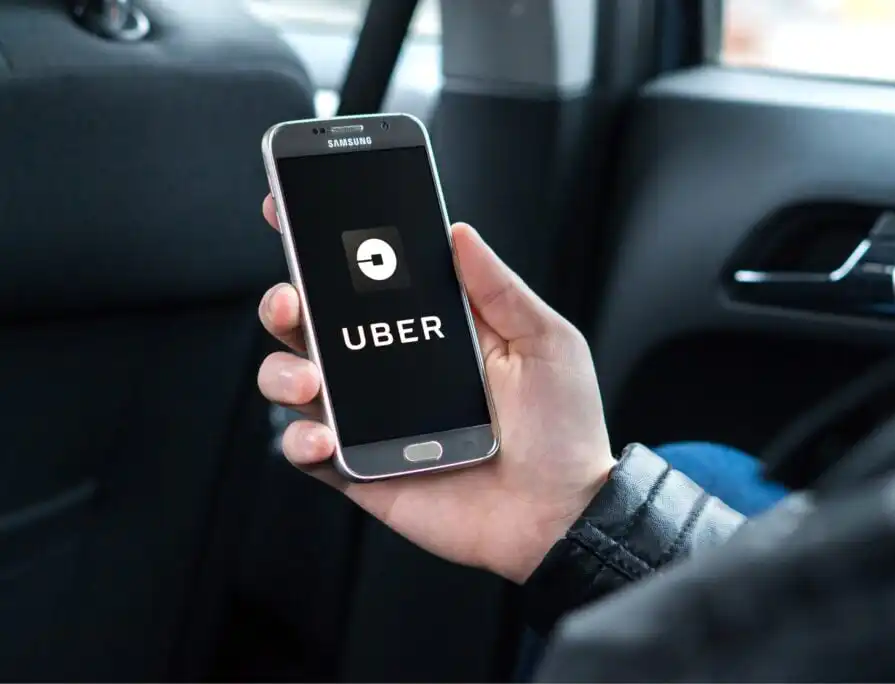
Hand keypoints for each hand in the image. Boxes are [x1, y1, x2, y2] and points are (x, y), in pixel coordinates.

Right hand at [257, 195, 614, 583]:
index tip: (293, 211)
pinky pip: (308, 450)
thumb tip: (459, 233)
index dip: (327, 246)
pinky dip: (299, 439)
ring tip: (310, 379)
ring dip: (283, 370)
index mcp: (431, 330)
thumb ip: (500, 289)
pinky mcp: (361, 469)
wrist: (560, 515)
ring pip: (297, 380)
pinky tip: (322, 436)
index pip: (368, 280)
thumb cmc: (562, 429)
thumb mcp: (545, 343)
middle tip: (291, 299)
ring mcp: (372, 419)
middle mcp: (392, 369)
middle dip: (286, 303)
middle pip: (316, 325)